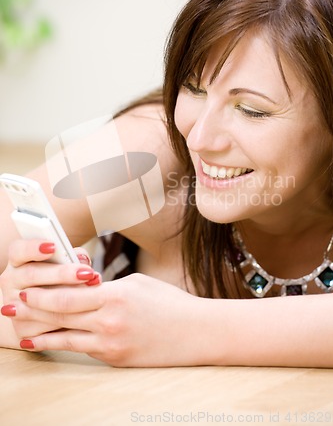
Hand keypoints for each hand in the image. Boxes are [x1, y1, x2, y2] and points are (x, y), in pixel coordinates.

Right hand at [0, 239, 100, 342]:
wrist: (33, 313)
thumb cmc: (52, 280)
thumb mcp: (56, 263)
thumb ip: (69, 256)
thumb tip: (82, 259)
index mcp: (18, 261)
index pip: (18, 250)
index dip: (34, 248)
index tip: (53, 246)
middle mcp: (11, 282)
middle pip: (32, 275)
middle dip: (62, 274)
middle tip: (87, 273)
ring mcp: (13, 307)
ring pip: (39, 304)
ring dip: (69, 299)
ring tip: (93, 294)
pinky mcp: (22, 329)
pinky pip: (46, 326)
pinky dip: (67, 321)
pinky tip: (84, 315)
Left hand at [8, 273, 210, 366]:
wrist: (197, 332)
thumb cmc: (169, 303)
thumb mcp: (136, 284)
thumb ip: (105, 287)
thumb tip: (81, 287)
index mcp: (114, 295)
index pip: (67, 295)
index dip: (41, 294)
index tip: (24, 290)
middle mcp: (109, 321)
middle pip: (61, 316)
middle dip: (33, 311)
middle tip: (11, 307)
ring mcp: (112, 343)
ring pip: (66, 337)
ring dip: (40, 333)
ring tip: (21, 331)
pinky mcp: (115, 359)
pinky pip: (83, 350)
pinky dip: (62, 345)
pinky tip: (49, 342)